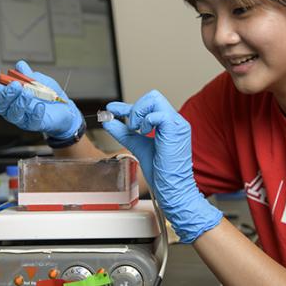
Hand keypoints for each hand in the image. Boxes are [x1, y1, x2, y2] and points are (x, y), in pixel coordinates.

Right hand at [0, 61, 82, 138]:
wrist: (64, 108)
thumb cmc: (48, 94)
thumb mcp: (40, 80)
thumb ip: (29, 75)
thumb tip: (20, 66)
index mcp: (8, 94)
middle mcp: (11, 107)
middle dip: (4, 94)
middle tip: (15, 85)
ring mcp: (21, 117)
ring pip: (12, 114)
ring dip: (18, 102)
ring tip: (28, 94)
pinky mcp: (33, 124)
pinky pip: (31, 121)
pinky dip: (35, 113)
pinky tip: (40, 106)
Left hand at [102, 90, 222, 242]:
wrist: (172, 189)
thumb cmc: (161, 173)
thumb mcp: (138, 146)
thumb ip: (125, 133)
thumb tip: (108, 121)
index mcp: (168, 124)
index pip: (147, 105)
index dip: (126, 106)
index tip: (110, 109)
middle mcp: (175, 121)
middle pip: (153, 96)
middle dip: (135, 108)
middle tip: (129, 126)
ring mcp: (177, 124)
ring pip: (154, 98)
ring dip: (138, 112)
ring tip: (136, 130)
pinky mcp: (176, 130)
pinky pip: (158, 113)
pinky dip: (146, 121)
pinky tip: (144, 133)